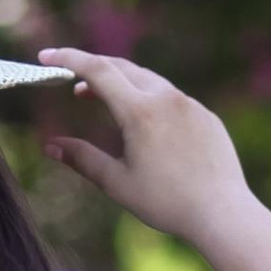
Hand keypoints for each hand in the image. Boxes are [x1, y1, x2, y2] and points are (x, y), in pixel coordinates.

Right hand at [37, 47, 255, 249]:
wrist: (224, 214)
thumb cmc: (167, 203)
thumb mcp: (118, 183)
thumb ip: (83, 160)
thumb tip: (51, 147)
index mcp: (139, 112)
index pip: (96, 70)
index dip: (68, 59)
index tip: (46, 57)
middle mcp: (166, 99)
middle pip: (122, 67)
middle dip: (93, 70)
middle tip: (72, 85)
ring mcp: (190, 105)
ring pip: (149, 81)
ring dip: (122, 83)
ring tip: (104, 100)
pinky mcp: (206, 117)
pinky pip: (172, 98)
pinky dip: (149, 98)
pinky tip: (145, 123)